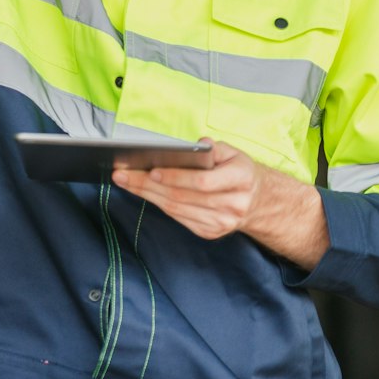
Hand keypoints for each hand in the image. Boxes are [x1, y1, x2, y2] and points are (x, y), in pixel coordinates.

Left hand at [112, 139, 328, 265]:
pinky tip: (142, 192)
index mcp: (240, 179)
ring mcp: (222, 222)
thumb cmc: (236, 170)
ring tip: (125, 181)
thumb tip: (194, 146)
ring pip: (176, 208)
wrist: (257, 201)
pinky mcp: (211, 232)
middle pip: (183, 196)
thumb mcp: (232, 152)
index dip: (176, 177)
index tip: (151, 170)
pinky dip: (157, 203)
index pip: (203, 182)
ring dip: (146, 194)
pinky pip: (178, 217)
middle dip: (147, 184)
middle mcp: (233, 204)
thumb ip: (213, 148)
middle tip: (122, 174)